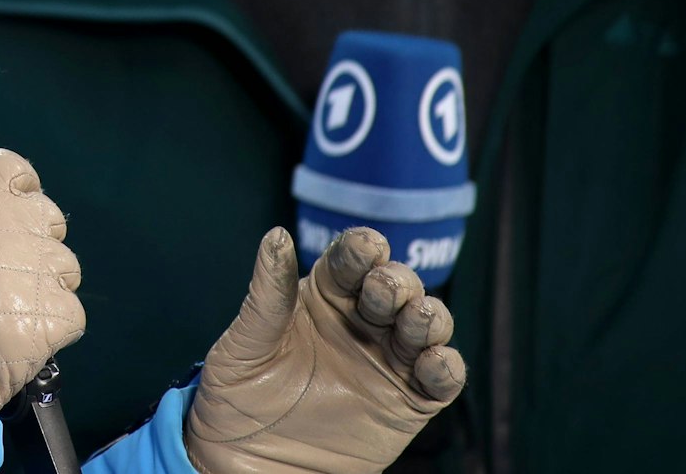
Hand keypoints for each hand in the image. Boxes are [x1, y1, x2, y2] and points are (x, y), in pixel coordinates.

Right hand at [0, 148, 85, 411]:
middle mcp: (19, 221)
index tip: (0, 210)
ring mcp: (43, 268)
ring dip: (43, 283)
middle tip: (3, 268)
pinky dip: (49, 325)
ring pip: (64, 267)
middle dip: (32, 238)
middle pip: (47, 216)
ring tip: (8, 310)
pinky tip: (18, 338)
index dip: (11, 191)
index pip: (14, 170)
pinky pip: (69, 313)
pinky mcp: (59, 315)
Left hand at [186, 226, 465, 473]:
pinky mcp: (409, 401)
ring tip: (418, 317)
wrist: (250, 463)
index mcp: (322, 295)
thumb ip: (267, 294)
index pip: (349, 261)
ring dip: (428, 317)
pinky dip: (447, 367)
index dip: (361, 249)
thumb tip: (276, 235)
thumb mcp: (246, 344)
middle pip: (394, 286)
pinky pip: (440, 379)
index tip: (367, 245)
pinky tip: (434, 361)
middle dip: (396, 281)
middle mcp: (361, 320)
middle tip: (384, 290)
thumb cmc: (238, 397)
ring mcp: (388, 359)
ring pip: (425, 325)